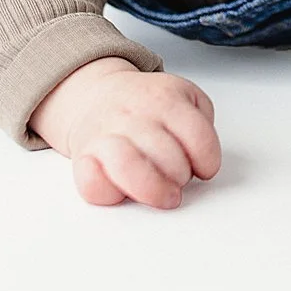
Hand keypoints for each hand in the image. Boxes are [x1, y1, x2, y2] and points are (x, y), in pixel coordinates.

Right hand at [29, 57, 222, 208]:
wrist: (95, 95)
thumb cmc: (146, 105)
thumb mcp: (186, 97)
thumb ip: (203, 125)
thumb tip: (203, 163)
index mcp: (166, 99)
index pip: (199, 138)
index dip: (207, 162)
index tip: (202, 168)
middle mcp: (135, 116)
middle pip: (169, 159)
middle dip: (180, 177)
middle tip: (176, 177)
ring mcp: (106, 136)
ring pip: (129, 167)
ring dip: (152, 189)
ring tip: (160, 194)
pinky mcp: (83, 159)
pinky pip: (93, 184)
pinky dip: (110, 194)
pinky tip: (123, 189)